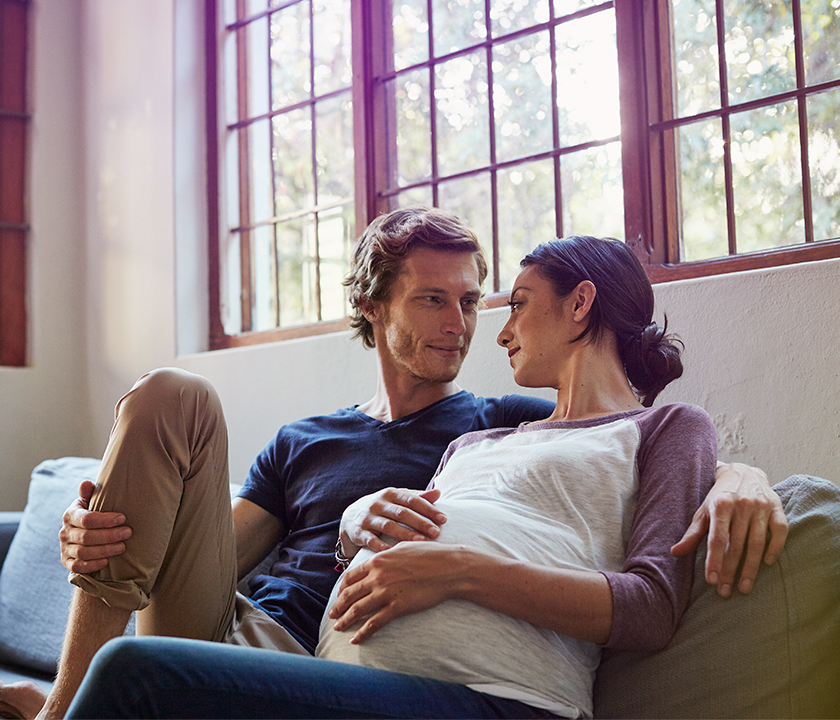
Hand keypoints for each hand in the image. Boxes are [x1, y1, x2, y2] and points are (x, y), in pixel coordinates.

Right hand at [59, 481, 132, 573]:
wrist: (84, 530)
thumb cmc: (93, 512)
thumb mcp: (91, 501)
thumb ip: (89, 493)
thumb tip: (86, 484)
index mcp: (70, 515)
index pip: (86, 519)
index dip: (105, 520)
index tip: (123, 518)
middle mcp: (64, 532)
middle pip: (86, 537)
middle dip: (109, 535)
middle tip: (128, 533)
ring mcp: (64, 549)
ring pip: (83, 552)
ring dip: (104, 550)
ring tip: (122, 546)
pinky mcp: (67, 562)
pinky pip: (77, 567)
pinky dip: (92, 565)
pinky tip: (106, 562)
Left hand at [328, 541, 468, 643]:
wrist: (449, 567)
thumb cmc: (430, 555)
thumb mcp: (403, 547)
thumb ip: (386, 555)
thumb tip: (379, 558)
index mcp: (377, 560)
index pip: (350, 576)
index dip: (342, 588)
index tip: (339, 596)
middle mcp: (377, 576)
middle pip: (349, 594)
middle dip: (338, 606)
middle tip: (332, 614)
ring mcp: (386, 592)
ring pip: (357, 609)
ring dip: (345, 620)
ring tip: (338, 628)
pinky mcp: (397, 607)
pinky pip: (374, 623)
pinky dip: (362, 632)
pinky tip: (355, 639)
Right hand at [340, 487, 446, 554]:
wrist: (351, 516)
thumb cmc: (383, 508)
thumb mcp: (397, 500)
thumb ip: (417, 497)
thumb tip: (438, 492)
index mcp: (391, 493)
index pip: (412, 500)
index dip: (428, 509)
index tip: (443, 519)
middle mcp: (378, 503)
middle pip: (402, 513)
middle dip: (420, 522)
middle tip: (436, 532)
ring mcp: (367, 518)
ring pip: (388, 526)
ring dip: (405, 534)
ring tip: (421, 541)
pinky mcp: (359, 532)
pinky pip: (371, 540)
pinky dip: (382, 547)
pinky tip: (395, 553)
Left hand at [671, 463, 787, 597]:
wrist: (743, 473)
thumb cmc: (719, 497)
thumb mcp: (703, 511)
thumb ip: (692, 533)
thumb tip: (674, 552)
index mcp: (720, 505)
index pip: (716, 539)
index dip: (714, 561)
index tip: (712, 581)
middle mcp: (741, 505)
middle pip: (736, 545)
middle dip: (730, 571)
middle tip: (725, 592)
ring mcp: (760, 506)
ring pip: (757, 543)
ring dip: (751, 568)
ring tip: (744, 587)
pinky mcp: (777, 508)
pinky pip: (779, 532)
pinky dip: (774, 548)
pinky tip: (767, 564)